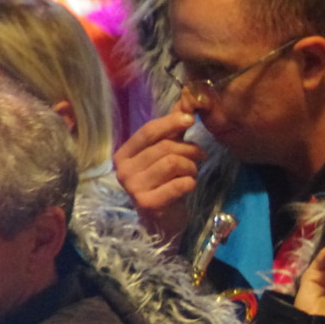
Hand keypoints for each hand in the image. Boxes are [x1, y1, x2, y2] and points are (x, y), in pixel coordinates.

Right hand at [115, 104, 205, 243]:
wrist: (162, 222)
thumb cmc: (164, 184)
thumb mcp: (165, 154)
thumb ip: (173, 130)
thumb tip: (185, 101)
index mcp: (124, 154)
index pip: (147, 131)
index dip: (170, 122)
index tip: (190, 119)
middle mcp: (124, 170)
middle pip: (164, 147)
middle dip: (189, 149)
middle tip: (201, 156)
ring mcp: (133, 188)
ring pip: (172, 163)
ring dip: (191, 167)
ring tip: (193, 173)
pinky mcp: (147, 204)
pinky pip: (178, 184)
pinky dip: (189, 182)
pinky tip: (189, 186)